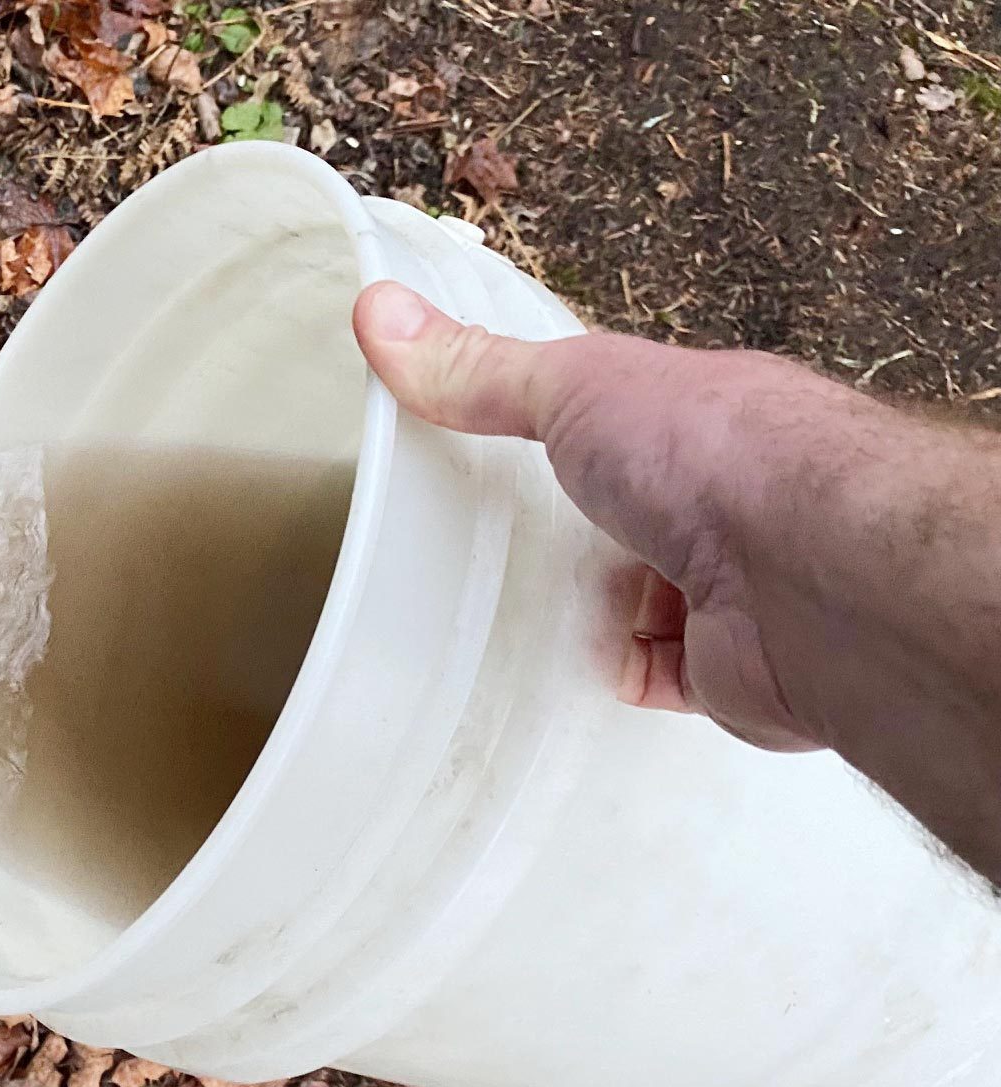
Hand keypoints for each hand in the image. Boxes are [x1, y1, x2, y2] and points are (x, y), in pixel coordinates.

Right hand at [351, 280, 1000, 880]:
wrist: (810, 574)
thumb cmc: (715, 454)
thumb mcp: (576, 386)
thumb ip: (482, 368)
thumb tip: (376, 310)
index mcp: (704, 418)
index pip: (629, 419)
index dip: (569, 428)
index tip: (496, 443)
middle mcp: (728, 499)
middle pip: (630, 514)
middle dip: (570, 527)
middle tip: (482, 538)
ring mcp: (730, 587)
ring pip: (640, 599)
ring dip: (587, 604)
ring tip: (502, 604)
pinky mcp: (723, 670)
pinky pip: (650, 675)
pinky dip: (607, 669)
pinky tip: (561, 657)